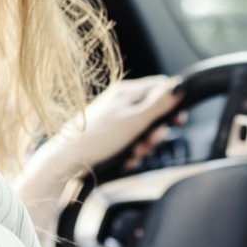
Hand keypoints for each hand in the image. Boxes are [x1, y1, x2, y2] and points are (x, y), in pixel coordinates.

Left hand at [62, 75, 183, 170]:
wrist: (67, 159)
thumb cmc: (98, 137)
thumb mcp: (135, 120)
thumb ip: (158, 104)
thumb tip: (179, 86)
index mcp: (127, 91)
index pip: (159, 86)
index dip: (173, 103)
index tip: (178, 122)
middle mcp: (120, 101)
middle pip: (153, 112)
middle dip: (155, 132)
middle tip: (149, 142)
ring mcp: (114, 117)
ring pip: (142, 129)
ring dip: (144, 145)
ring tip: (135, 154)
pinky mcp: (109, 134)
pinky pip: (130, 141)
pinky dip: (132, 152)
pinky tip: (127, 160)